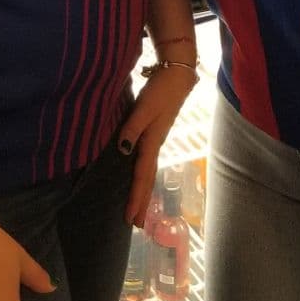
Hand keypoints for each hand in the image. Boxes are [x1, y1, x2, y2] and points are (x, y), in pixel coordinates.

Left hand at [118, 67, 196, 226]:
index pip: (142, 177)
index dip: (136, 198)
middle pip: (147, 179)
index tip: (130, 218)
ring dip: (143, 191)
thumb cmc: (161, 91)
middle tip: (137, 225)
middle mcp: (155, 145)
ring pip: (148, 172)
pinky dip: (142, 175)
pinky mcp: (155, 133)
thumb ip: (132, 128)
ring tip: (138, 208)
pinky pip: (147, 162)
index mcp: (152, 143)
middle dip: (142, 202)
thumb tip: (122, 150)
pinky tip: (139, 176)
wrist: (177, 76)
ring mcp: (156, 140)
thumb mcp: (144, 108)